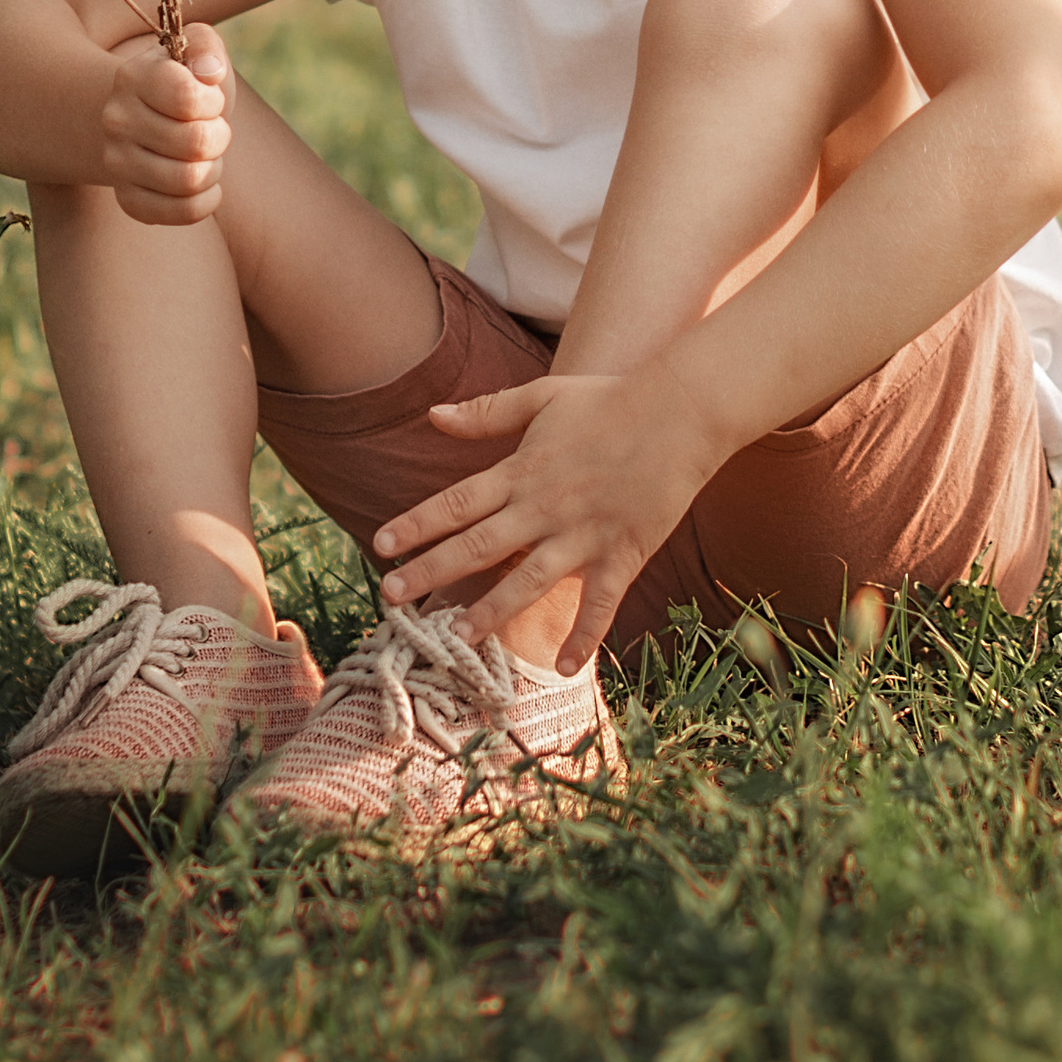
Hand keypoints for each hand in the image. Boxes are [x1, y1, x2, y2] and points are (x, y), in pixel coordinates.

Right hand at [99, 29, 231, 228]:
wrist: (143, 116)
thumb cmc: (182, 80)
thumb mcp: (195, 48)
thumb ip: (206, 47)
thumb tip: (209, 73)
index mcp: (133, 77)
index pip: (189, 98)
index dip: (213, 101)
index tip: (209, 100)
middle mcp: (116, 121)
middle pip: (196, 143)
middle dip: (220, 136)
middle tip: (213, 129)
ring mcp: (117, 163)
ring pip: (190, 180)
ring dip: (213, 168)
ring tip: (205, 155)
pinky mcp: (128, 199)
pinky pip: (182, 212)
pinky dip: (206, 201)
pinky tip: (205, 185)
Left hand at [372, 372, 714, 669]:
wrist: (681, 410)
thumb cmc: (611, 399)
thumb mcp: (544, 395)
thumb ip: (488, 411)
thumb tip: (433, 415)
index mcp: (524, 468)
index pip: (458, 501)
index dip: (417, 524)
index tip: (380, 545)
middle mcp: (546, 505)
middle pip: (479, 544)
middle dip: (433, 570)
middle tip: (391, 597)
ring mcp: (584, 532)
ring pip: (529, 579)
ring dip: (493, 610)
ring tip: (459, 637)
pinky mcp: (622, 551)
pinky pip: (599, 601)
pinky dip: (585, 634)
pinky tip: (566, 666)